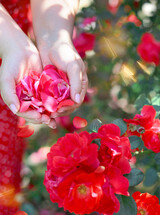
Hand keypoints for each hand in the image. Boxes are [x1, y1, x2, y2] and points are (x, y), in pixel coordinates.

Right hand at [0, 9, 55, 127]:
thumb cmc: (10, 63)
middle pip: (34, 112)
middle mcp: (25, 98)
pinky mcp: (43, 87)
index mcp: (16, 99)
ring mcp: (34, 93)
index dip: (31, 117)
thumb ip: (9, 94)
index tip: (40, 118)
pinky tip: (60, 106)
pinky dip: (53, 103)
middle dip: (42, 118)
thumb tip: (15, 109)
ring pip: (42, 107)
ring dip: (49, 114)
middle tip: (50, 122)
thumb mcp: (6, 79)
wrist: (20, 48)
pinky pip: (48, 97)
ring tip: (56, 119)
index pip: (23, 112)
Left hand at [37, 38, 87, 117]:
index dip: (70, 107)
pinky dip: (48, 104)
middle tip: (52, 114)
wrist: (50, 43)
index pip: (77, 101)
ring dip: (54, 110)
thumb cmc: (65, 53)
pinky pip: (51, 99)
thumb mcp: (73, 66)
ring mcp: (62, 89)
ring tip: (47, 113)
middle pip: (68, 105)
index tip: (60, 110)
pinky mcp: (52, 87)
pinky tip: (42, 107)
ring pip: (60, 104)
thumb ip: (76, 83)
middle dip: (61, 111)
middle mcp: (72, 89)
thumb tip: (77, 101)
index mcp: (80, 85)